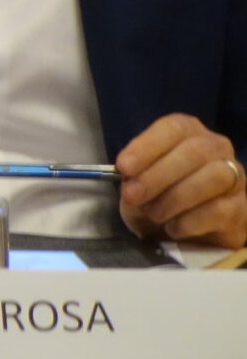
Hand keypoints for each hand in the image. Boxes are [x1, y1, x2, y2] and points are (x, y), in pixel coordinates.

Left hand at [116, 114, 246, 248]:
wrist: (182, 231)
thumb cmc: (156, 195)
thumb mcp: (137, 181)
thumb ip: (133, 175)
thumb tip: (129, 178)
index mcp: (189, 133)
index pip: (175, 127)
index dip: (148, 146)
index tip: (124, 167)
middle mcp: (217, 149)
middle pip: (196, 151)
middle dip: (158, 174)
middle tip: (133, 195)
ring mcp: (235, 178)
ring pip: (215, 177)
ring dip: (177, 197)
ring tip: (153, 214)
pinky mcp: (240, 210)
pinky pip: (221, 210)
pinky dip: (190, 221)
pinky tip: (173, 228)